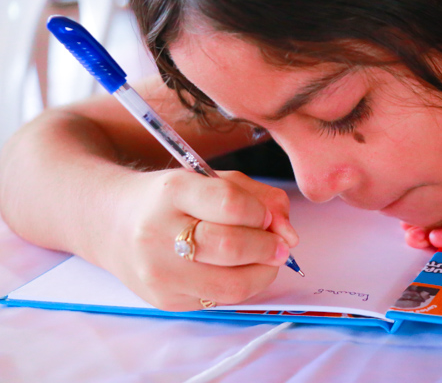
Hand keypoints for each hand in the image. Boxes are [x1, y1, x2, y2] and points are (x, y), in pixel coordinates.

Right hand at [103, 169, 298, 310]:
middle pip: (232, 248)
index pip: (231, 204)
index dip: (261, 212)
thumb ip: (260, 198)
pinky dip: (241, 286)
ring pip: (231, 284)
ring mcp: (158, 272)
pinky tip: (238, 270)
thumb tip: (289, 235)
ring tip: (265, 259)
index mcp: (172, 192)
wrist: (112, 222)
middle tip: (278, 244)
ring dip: (262, 272)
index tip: (267, 217)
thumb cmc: (172, 199)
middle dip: (268, 247)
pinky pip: (220, 300)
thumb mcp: (213, 180)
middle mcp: (158, 233)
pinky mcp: (164, 300)